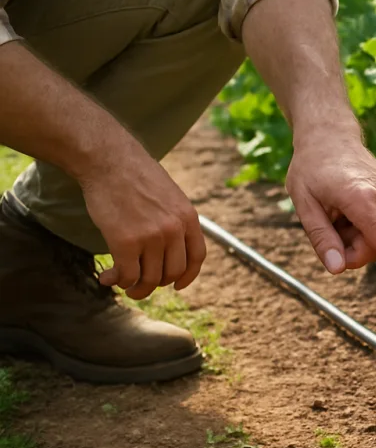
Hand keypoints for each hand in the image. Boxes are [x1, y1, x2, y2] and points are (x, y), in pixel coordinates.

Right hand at [80, 141, 205, 299]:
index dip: (188, 276)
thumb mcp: (169, 196)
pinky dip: (118, 281)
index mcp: (188, 217)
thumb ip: (174, 220)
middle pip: (172, 272)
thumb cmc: (134, 176)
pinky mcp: (126, 241)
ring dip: (136, 287)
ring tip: (121, 283)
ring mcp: (152, 236)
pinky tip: (107, 277)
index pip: (197, 257)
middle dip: (156, 283)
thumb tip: (169, 249)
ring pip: (150, 278)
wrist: (109, 160)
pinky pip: (128, 275)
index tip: (178, 286)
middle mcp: (174, 229)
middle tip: (140, 283)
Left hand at [286, 133, 375, 293]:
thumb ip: (321, 238)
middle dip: (349, 251)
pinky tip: (346, 206)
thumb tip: (338, 269)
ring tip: (336, 211)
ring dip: (353, 237)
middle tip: (326, 227)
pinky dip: (361, 227)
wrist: (330, 134)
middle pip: (373, 249)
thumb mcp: (304, 204)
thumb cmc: (311, 168)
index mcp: (362, 199)